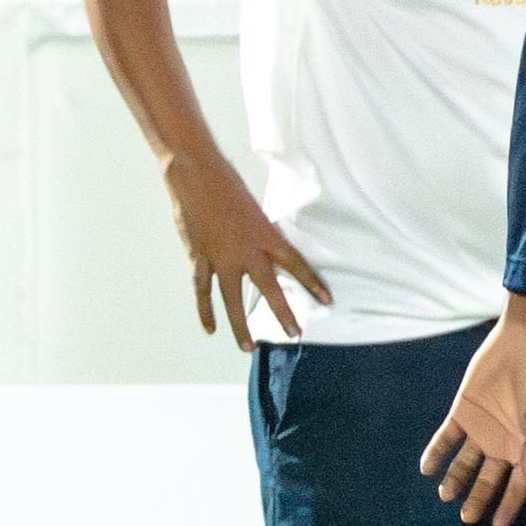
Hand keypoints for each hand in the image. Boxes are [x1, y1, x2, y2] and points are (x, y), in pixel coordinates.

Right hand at [165, 153, 327, 347]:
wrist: (197, 178)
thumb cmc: (229, 189)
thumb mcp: (256, 211)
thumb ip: (262, 235)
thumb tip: (268, 251)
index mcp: (267, 236)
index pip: (297, 264)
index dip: (313, 283)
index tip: (328, 300)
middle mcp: (247, 251)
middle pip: (269, 289)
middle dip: (283, 313)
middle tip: (295, 334)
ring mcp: (222, 258)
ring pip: (233, 299)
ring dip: (240, 325)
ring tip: (248, 347)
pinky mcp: (199, 258)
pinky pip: (203, 291)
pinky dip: (206, 311)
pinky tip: (210, 329)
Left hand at [422, 294, 525, 525]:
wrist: (523, 341)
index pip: (518, 484)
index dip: (510, 505)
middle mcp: (503, 442)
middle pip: (489, 478)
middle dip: (479, 498)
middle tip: (466, 517)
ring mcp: (482, 428)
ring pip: (465, 463)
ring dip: (455, 479)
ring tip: (445, 495)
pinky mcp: (463, 412)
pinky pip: (446, 438)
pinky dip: (436, 453)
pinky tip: (427, 468)